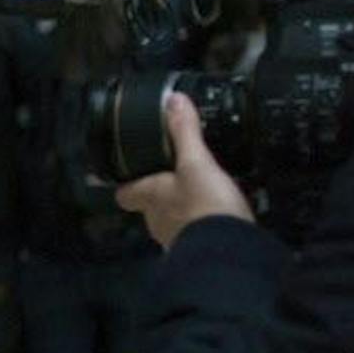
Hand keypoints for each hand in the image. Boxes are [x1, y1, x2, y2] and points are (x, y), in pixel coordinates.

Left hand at [115, 93, 252, 248]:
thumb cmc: (205, 206)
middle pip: (150, 206)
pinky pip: (198, 233)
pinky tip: (221, 217)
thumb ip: (185, 132)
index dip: (126, 183)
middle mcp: (157, 220)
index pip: (124, 193)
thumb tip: (174, 101)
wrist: (229, 251)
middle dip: (161, 193)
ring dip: (185, 209)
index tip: (129, 175)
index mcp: (149, 196)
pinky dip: (205, 224)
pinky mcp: (200, 248)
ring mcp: (177, 238)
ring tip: (204, 194)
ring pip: (173, 220)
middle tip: (177, 178)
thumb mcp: (196, 162)